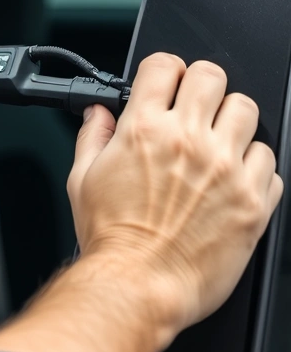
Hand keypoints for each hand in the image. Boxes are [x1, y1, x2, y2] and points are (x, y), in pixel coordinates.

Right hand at [68, 53, 282, 335]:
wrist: (138, 285)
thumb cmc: (110, 239)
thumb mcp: (81, 180)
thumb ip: (93, 138)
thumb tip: (98, 113)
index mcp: (144, 130)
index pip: (165, 66)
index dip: (163, 71)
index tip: (164, 85)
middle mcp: (189, 142)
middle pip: (213, 75)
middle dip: (200, 86)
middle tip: (193, 109)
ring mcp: (227, 169)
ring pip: (247, 111)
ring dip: (230, 122)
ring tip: (215, 145)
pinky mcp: (253, 201)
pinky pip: (270, 162)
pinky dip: (253, 166)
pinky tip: (230, 182)